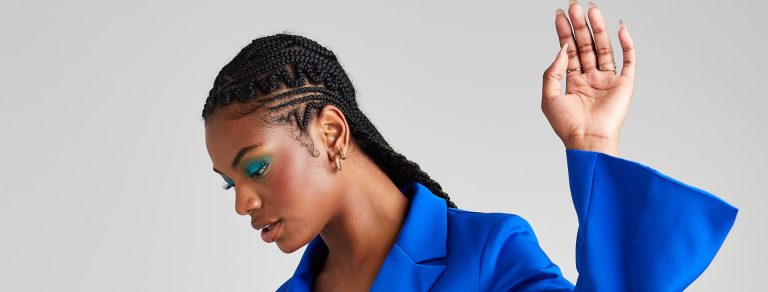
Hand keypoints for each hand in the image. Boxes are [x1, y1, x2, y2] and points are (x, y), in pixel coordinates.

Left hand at [541, 1, 635, 156]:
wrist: (587, 140)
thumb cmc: (567, 125)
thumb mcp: (549, 96)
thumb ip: (553, 71)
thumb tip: (563, 48)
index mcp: (574, 81)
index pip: (569, 51)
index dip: (564, 32)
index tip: (560, 15)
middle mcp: (591, 78)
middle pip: (586, 45)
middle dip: (580, 25)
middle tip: (574, 5)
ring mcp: (608, 80)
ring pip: (604, 47)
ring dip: (598, 28)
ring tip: (591, 9)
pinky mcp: (625, 84)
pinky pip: (628, 59)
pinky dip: (626, 43)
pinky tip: (619, 28)